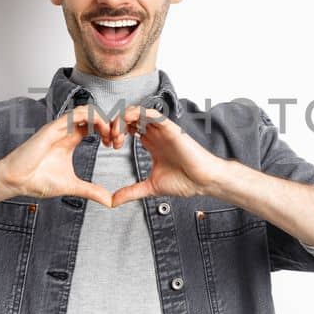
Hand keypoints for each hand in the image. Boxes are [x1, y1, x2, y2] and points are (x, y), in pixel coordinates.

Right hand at [0, 105, 121, 206]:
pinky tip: (100, 130)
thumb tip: (109, 201)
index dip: (108, 130)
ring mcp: (59, 128)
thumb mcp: (72, 186)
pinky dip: (91, 118)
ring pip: (86, 110)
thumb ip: (91, 190)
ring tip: (111, 134)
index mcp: (70, 139)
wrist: (16, 181)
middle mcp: (65, 130)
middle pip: (93, 114)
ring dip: (103, 119)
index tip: (116, 145)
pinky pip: (74, 115)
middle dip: (109, 123)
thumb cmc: (37, 181)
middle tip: (117, 139)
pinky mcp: (52, 128)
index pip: (93, 124)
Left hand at [110, 105, 234, 206]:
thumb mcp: (150, 187)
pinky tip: (129, 121)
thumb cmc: (184, 181)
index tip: (110, 146)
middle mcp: (156, 134)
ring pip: (139, 112)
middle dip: (116, 126)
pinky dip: (139, 113)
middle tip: (111, 141)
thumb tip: (113, 201)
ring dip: (124, 119)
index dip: (116, 133)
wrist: (202, 182)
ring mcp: (162, 130)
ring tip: (118, 134)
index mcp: (151, 143)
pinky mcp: (171, 129)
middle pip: (130, 118)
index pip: (129, 128)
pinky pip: (154, 114)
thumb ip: (131, 192)